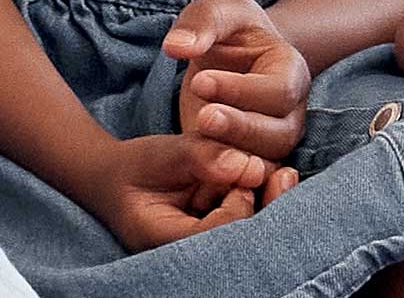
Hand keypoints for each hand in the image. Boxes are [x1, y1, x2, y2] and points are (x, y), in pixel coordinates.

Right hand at [82, 131, 287, 251]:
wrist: (119, 182)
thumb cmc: (136, 168)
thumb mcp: (162, 153)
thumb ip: (201, 156)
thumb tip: (247, 164)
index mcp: (164, 239)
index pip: (216, 234)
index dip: (237, 205)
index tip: (243, 171)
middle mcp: (188, 250)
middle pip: (240, 241)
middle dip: (267, 207)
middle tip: (283, 174)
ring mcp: (206, 244)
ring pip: (249, 232)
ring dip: (267, 201)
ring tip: (281, 174)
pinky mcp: (220, 233)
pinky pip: (248, 222)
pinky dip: (261, 199)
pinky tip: (271, 178)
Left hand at [157, 0, 310, 162]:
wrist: (234, 56)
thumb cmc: (230, 30)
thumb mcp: (219, 9)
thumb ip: (202, 22)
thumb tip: (177, 47)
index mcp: (290, 71)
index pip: (277, 90)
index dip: (241, 90)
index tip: (200, 82)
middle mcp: (291, 111)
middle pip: (277, 132)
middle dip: (240, 127)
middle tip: (203, 117)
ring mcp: (275, 140)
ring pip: (265, 160)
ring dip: (233, 155)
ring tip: (198, 141)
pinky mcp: (254, 160)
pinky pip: (248, 178)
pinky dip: (227, 178)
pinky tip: (198, 169)